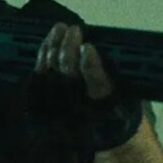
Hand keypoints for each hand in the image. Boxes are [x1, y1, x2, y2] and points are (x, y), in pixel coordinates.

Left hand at [33, 23, 142, 162]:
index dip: (90, 66)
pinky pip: (40, 73)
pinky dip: (44, 54)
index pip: (95, 85)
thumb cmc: (115, 107)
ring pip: (51, 72)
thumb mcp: (123, 95)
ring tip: (61, 28)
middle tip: (75, 29)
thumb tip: (99, 48)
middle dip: (68, 50)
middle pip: (68, 76)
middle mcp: (79, 106)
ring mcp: (58, 102)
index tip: (88, 47)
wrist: (100, 133)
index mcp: (103, 104)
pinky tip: (49, 39)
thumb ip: (113, 76)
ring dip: (54, 47)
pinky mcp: (44, 98)